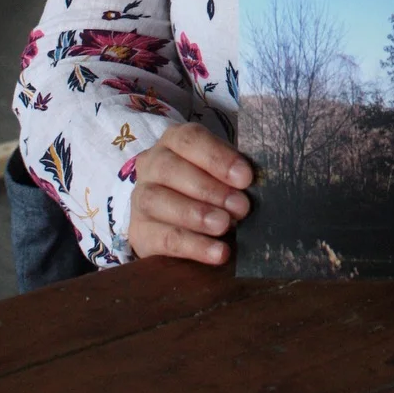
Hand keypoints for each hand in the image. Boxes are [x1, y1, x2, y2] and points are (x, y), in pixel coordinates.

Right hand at [129, 122, 253, 264]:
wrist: (178, 218)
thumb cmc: (210, 185)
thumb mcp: (222, 172)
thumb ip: (235, 174)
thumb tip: (254, 186)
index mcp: (174, 141)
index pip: (190, 139)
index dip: (218, 157)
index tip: (245, 177)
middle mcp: (152, 164)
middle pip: (171, 169)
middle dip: (210, 189)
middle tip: (241, 207)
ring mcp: (140, 197)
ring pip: (158, 201)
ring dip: (196, 214)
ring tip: (224, 226)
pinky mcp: (139, 232)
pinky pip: (162, 238)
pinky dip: (192, 246)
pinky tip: (217, 253)